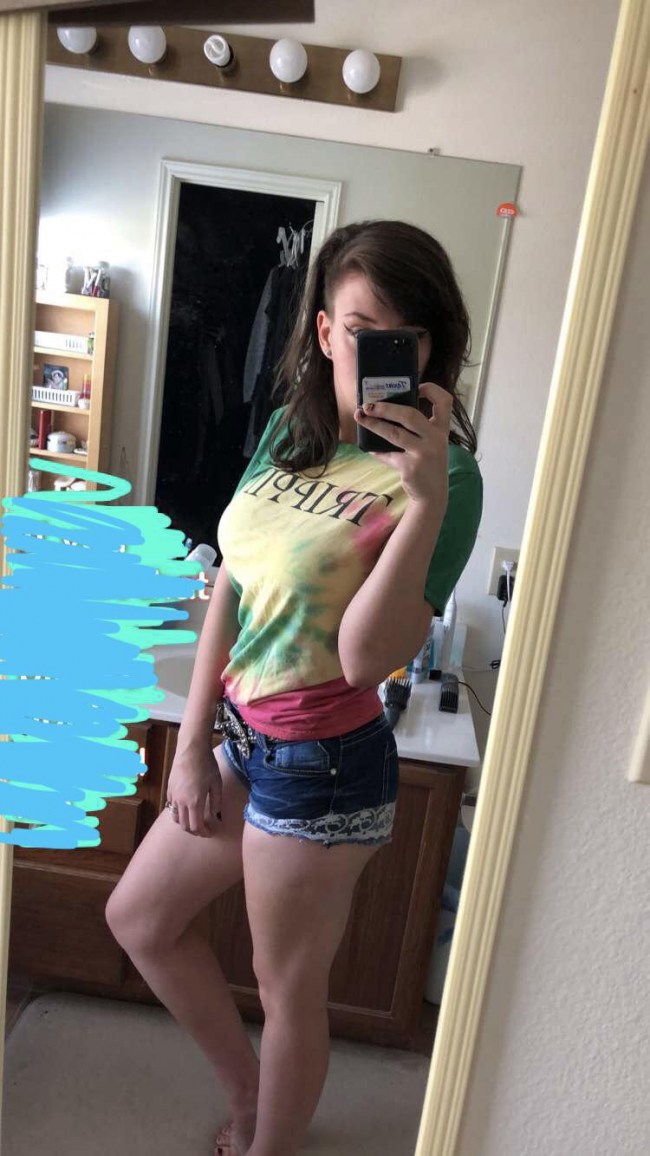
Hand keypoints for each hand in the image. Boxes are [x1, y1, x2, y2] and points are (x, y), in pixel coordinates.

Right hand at [166, 743, 222, 836]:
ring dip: (185, 824)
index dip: (204, 833)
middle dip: (195, 831)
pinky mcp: (169, 789)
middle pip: (185, 826)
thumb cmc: (206, 765)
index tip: (211, 832)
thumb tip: (216, 816)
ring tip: (195, 821)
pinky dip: (178, 813)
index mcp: (195, 802)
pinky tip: (186, 808)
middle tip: (204, 830)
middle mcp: (181, 802)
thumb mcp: (217, 784)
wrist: (191, 749)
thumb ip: (216, 802)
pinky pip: (172, 806)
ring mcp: (173, 796)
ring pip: (176, 818)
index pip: (197, 827)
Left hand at [354, 381, 451, 505]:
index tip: (417, 386)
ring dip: (374, 424)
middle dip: (386, 408)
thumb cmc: (428, 464)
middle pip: (410, 415)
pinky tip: (368, 448)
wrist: (432, 495)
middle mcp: (436, 440)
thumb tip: (386, 411)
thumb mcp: (430, 444)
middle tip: (369, 405)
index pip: (445, 402)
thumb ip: (418, 429)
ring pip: (394, 433)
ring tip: (360, 418)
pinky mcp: (411, 467)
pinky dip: (376, 451)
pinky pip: (388, 454)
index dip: (432, 390)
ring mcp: (424, 454)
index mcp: (441, 430)